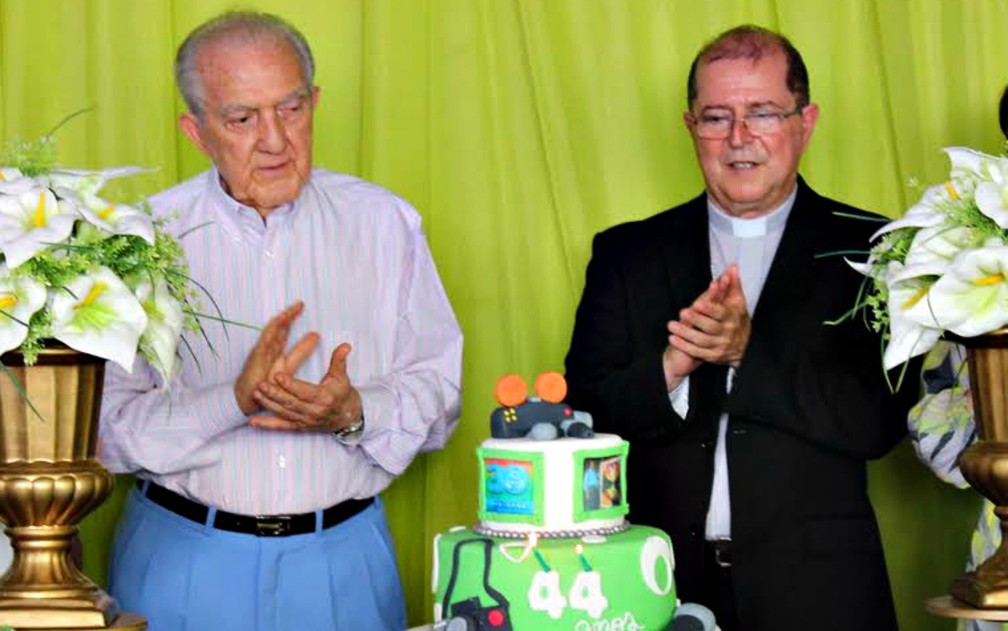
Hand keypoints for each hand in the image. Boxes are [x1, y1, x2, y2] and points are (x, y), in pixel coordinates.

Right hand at [234, 301, 308, 414]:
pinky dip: (271, 333)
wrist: (250, 399)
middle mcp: (268, 349)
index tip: (301, 307)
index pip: (284, 330)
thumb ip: (301, 352)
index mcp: (275, 350)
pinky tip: (278, 325)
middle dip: (288, 315)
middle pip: (279, 328)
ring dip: (282, 321)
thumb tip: (316, 337)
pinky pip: (264, 343)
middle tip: (300, 304)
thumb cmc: (267, 384)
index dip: (292, 318)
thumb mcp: (288, 366)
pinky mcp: (256, 359)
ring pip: (272, 332)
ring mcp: (261, 353)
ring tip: (292, 311)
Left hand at [249, 343, 362, 432]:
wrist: (348, 419)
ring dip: (269, 404)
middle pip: (291, 402)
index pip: (304, 391)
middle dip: (275, 394)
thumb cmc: (344, 396)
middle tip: (260, 384)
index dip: (291, 384)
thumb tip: (345, 346)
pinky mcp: (300, 427)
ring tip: (256, 394)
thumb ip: (339, 361)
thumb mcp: (342, 378)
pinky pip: (282, 427)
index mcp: (324, 398)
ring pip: (284, 413)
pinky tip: (252, 421)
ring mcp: (305, 420)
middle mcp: (313, 411)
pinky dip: (267, 425)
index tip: (278, 375)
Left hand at [662, 273, 729, 387]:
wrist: (743, 346)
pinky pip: (697, 352)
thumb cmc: (736, 318)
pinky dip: (684, 346)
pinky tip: (672, 339)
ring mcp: (720, 346)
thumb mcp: (737, 301)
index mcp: (733, 318)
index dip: (709, 309)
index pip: (721, 313)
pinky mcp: (713, 356)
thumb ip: (733, 284)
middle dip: (695, 320)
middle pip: (710, 327)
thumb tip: (732, 266)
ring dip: (685, 334)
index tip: (696, 304)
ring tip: (671, 326)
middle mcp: (727, 333)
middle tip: (681, 313)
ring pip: (701, 341)